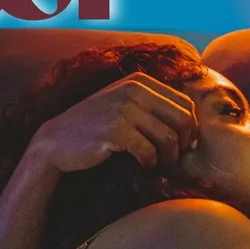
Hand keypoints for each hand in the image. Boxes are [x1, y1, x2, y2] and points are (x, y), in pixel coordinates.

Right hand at [29, 72, 197, 172]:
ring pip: (169, 139)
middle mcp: (135, 90)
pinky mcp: (116, 131)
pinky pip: (149, 152)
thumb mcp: (124, 104)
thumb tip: (193, 128)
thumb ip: (154, 106)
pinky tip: (143, 167)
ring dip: (168, 158)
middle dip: (183, 145)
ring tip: (158, 166)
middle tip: (173, 160)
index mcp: (140, 81)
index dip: (191, 128)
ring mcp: (125, 109)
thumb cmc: (96, 126)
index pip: (185, 104)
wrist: (56, 141)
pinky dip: (150, 164)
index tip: (184, 146)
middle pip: (183, 120)